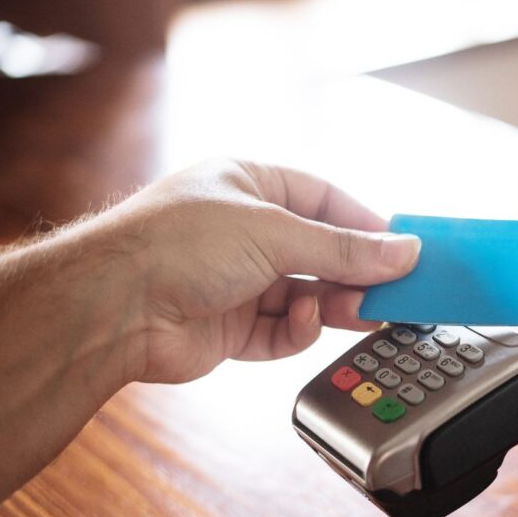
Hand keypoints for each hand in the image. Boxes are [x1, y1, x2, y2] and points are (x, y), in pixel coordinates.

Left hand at [0, 159, 419, 507]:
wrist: (113, 307)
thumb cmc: (178, 244)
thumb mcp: (275, 233)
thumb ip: (344, 249)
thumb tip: (404, 251)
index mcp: (250, 187)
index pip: (324, 200)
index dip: (365, 224)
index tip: (403, 247)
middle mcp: (245, 232)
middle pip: (320, 252)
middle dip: (356, 272)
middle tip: (395, 290)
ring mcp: (238, 281)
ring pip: (308, 294)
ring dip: (334, 303)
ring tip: (364, 311)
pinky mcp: (232, 327)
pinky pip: (283, 329)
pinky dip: (298, 329)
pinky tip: (303, 321)